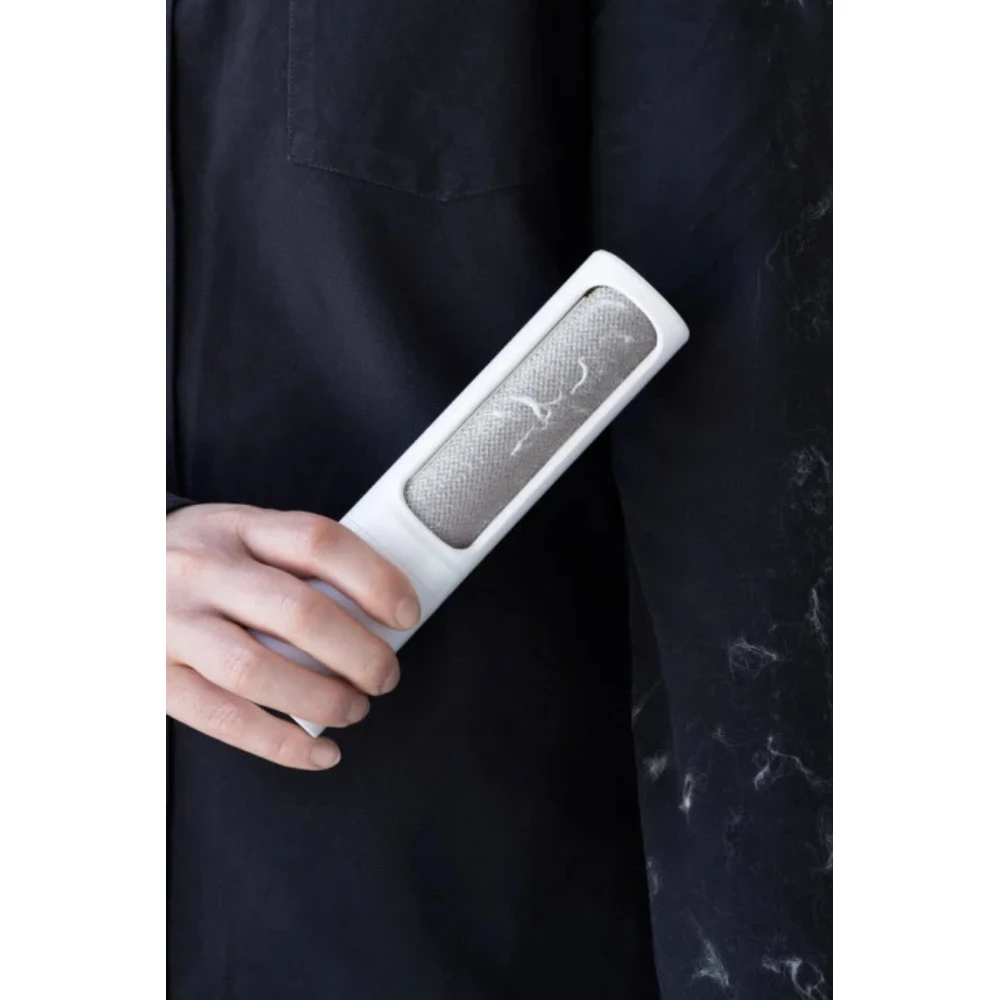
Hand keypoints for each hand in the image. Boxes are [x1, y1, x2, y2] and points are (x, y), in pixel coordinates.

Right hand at [167, 503, 419, 769]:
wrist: (103, 576)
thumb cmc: (195, 560)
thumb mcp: (240, 535)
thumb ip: (296, 562)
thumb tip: (375, 610)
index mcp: (236, 527)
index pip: (318, 542)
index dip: (375, 579)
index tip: (406, 613)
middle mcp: (202, 570)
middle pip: (297, 611)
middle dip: (359, 653)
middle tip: (385, 674)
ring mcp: (173, 624)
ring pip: (259, 670)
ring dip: (323, 699)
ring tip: (354, 708)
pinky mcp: (156, 677)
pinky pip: (224, 718)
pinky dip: (281, 743)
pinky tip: (319, 752)